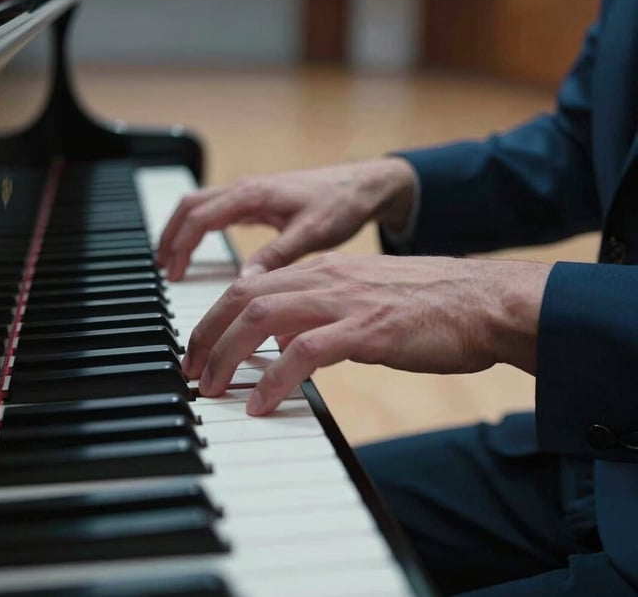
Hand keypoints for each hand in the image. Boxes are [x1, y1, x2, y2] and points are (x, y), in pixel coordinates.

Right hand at [157, 158, 416, 280]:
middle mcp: (246, 189)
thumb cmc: (340, 204)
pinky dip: (201, 228)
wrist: (364, 185)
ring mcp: (251, 192)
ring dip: (182, 230)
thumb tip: (243, 284)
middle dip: (171, 235)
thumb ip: (275, 257)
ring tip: (172, 260)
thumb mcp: (309, 234)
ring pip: (201, 206)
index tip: (172, 274)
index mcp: (252, 195)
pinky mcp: (259, 200)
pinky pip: (217, 210)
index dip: (181, 247)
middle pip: (190, 206)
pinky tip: (202, 247)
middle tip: (162, 268)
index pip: (199, 218)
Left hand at [184, 253, 550, 415]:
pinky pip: (304, 352)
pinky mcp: (366, 330)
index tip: (198, 346)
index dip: (214, 316)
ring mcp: (344, 301)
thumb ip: (319, 309)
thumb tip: (281, 335)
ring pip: (262, 318)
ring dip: (227, 355)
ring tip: (212, 388)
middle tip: (191, 370)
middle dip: (206, 334)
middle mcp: (325, 279)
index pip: (249, 284)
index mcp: (322, 270)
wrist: (481, 301)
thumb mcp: (361, 296)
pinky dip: (274, 379)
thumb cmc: (426, 303)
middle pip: (242, 298)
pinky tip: (261, 404)